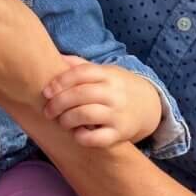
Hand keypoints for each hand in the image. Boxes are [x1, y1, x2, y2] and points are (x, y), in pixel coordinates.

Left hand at [42, 56, 163, 147]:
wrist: (149, 106)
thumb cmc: (116, 87)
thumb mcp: (103, 72)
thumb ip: (79, 65)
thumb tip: (53, 57)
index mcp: (108, 74)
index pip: (81, 73)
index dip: (60, 81)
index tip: (46, 91)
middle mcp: (114, 93)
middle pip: (81, 94)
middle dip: (58, 103)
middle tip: (48, 111)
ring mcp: (118, 114)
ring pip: (87, 115)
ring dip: (67, 119)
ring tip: (61, 122)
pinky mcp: (120, 134)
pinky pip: (98, 138)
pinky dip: (82, 137)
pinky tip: (76, 134)